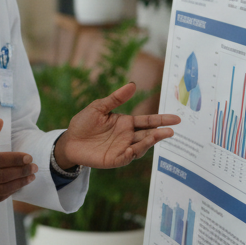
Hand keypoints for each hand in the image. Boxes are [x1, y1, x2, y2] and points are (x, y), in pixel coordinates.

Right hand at [0, 119, 37, 212]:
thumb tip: (0, 123)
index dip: (15, 159)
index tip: (29, 157)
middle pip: (2, 176)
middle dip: (22, 172)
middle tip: (34, 167)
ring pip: (2, 189)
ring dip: (19, 183)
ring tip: (30, 177)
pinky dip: (9, 192)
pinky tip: (17, 186)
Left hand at [55, 82, 179, 169]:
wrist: (69, 140)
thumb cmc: (83, 123)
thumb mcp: (99, 107)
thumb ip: (116, 98)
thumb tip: (133, 84)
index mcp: (126, 123)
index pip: (147, 121)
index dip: (161, 120)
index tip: (176, 119)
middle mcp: (127, 136)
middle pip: (148, 135)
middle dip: (159, 133)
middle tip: (170, 131)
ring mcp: (122, 148)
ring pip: (140, 147)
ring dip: (149, 143)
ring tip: (156, 136)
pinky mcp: (114, 159)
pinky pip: (126, 158)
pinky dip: (131, 154)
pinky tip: (132, 149)